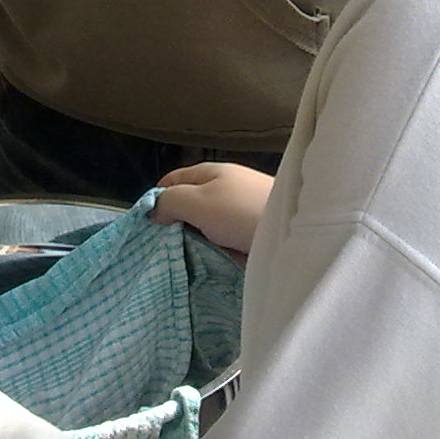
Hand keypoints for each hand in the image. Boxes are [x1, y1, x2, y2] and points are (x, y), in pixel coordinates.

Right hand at [152, 161, 272, 254]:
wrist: (294, 234)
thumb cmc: (242, 212)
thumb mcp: (197, 201)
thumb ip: (170, 202)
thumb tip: (152, 210)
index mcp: (211, 173)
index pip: (171, 181)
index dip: (156, 200)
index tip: (145, 228)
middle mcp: (225, 188)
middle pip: (189, 205)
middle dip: (175, 224)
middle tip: (160, 250)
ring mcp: (240, 212)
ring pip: (206, 226)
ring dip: (195, 241)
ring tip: (182, 262)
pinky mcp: (252, 233)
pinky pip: (224, 241)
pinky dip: (215, 251)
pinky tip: (207, 266)